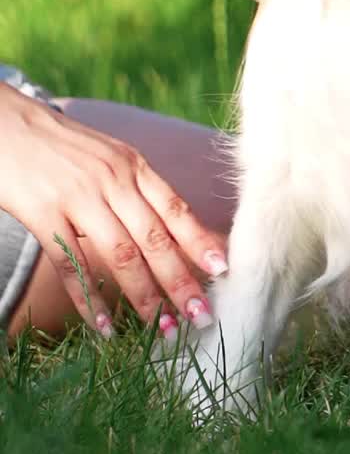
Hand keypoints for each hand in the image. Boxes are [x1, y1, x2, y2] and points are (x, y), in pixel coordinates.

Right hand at [0, 83, 227, 336]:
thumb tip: (170, 229)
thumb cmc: (60, 145)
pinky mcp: (44, 212)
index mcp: (132, 164)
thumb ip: (135, 188)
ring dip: (144, 296)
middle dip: (180, 280)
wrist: (7, 124)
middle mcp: (112, 179)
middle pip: (155, 237)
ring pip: (121, 254)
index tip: (223, 270)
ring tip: (163, 329)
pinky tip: (102, 327)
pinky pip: (72, 262)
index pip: (175, 208)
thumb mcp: (107, 156)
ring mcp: (79, 196)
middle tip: (201, 315)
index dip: (200, 241)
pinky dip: (89, 298)